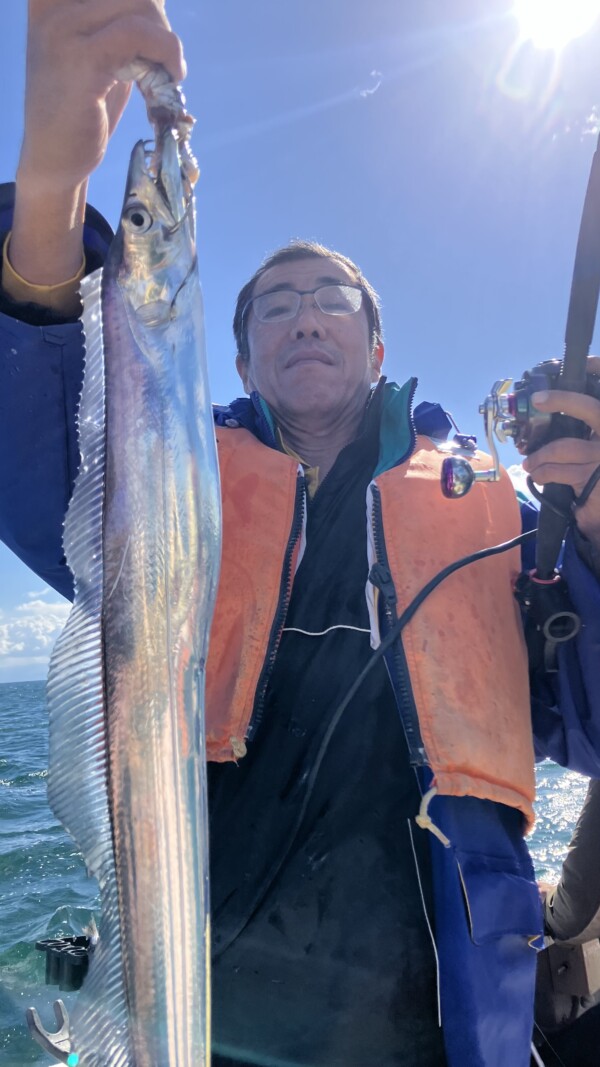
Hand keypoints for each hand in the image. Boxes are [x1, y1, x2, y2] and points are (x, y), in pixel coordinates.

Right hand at [7, 1, 185, 293]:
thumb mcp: (99, 50)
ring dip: (166, 42)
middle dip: (159, 23)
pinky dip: (166, 53)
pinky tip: (171, 77)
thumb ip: (120, 22)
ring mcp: (63, 29)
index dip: (146, 6)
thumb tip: (157, 2)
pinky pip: (139, 35)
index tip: (153, 34)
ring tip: (165, 75)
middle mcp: (53, 5)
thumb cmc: (82, 105)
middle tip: (162, 60)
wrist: (55, 157)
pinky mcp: (81, 59)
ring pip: (141, 6)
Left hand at [522, 357, 599, 549]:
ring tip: (530, 462)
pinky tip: (539, 474)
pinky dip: (542, 473)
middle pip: (590, 408)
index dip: (598, 371)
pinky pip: (556, 471)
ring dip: (538, 455)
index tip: (585, 363)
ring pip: (561, 446)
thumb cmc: (594, 469)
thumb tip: (556, 399)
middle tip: (539, 399)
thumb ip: (583, 423)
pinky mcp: (591, 480)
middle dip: (563, 400)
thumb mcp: (593, 440)